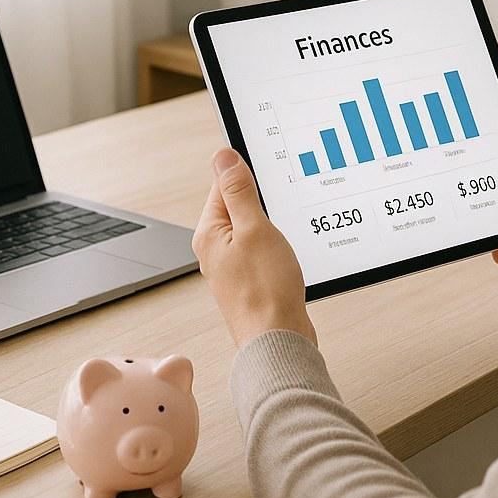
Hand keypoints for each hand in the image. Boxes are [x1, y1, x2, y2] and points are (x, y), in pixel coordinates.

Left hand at [193, 148, 316, 349]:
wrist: (278, 341)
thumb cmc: (266, 291)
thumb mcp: (254, 228)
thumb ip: (238, 191)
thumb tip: (223, 156)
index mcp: (209, 233)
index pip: (223, 185)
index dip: (249, 176)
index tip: (270, 176)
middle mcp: (216, 249)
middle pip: (239, 206)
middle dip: (263, 202)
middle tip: (282, 209)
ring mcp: (233, 266)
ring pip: (253, 228)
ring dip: (273, 226)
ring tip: (285, 236)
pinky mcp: (251, 280)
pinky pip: (262, 249)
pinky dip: (277, 245)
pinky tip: (288, 253)